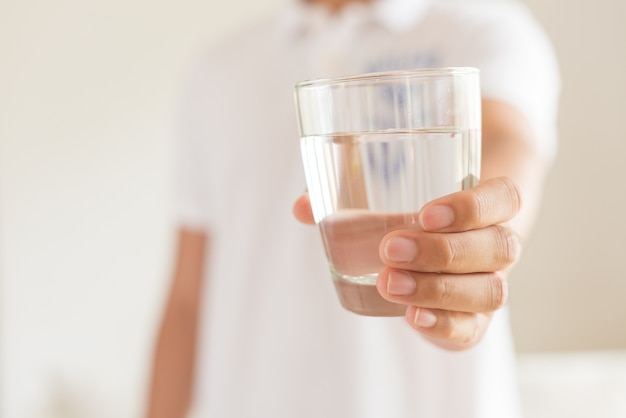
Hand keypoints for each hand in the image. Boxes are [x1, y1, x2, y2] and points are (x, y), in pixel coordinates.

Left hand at [293, 177, 521, 350]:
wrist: (449, 245)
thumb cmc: (424, 211)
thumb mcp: (398, 196)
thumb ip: (352, 198)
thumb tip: (303, 207)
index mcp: (490, 207)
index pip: (505, 198)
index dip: (473, 207)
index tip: (425, 213)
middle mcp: (497, 247)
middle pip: (498, 249)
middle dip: (442, 251)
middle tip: (391, 248)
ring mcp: (489, 284)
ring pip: (490, 291)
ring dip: (439, 288)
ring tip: (389, 283)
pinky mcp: (472, 318)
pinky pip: (472, 329)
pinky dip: (444, 325)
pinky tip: (413, 318)